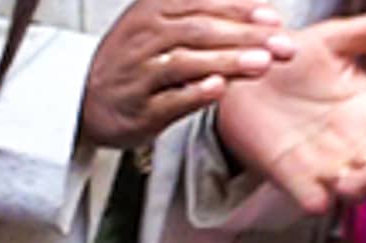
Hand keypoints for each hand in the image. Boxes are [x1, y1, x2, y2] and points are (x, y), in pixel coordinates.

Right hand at [80, 0, 296, 149]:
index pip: (202, 3)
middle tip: (281, 44)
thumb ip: (201, 11)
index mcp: (152, 10)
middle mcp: (143, 38)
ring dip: (226, 62)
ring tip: (262, 64)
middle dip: (245, 36)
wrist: (84, 100)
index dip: (240, 9)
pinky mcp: (137, 110)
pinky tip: (218, 89)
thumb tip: (257, 7)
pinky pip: (168, 100)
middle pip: (199, 30)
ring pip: (185, 63)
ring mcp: (138, 75)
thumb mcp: (160, 22)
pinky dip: (194, 93)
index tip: (274, 18)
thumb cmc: (136, 61)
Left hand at [215, 12, 365, 213]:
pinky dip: (317, 202)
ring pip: (356, 193)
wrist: (244, 74)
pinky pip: (313, 201)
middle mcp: (354, 142)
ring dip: (357, 193)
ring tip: (345, 180)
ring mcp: (324, 162)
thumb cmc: (294, 57)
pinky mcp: (291, 176)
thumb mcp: (332, 40)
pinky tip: (315, 194)